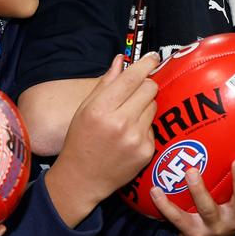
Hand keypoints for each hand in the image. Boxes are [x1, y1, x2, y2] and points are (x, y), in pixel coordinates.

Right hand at [48, 53, 159, 221]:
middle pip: (149, 88)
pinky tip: (129, 135)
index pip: (132, 78)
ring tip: (128, 117)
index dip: (146, 64)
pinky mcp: (146, 151)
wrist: (82, 179)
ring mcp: (135, 138)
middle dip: (145, 85)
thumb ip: (105, 83)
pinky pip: (153, 126)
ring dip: (145, 106)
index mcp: (101, 109)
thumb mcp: (85, 109)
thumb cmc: (80, 140)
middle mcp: (120, 122)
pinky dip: (144, 127)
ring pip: (154, 106)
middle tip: (136, 91)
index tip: (153, 57)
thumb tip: (121, 59)